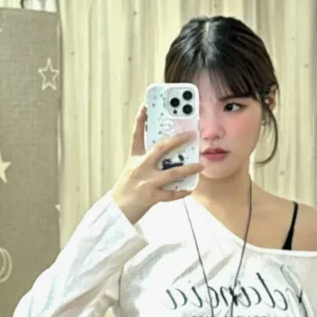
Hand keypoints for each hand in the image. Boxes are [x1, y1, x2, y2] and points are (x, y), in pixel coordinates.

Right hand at [111, 105, 203, 225]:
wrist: (116, 210)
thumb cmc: (126, 189)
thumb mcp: (131, 170)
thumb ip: (146, 161)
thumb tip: (167, 156)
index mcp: (134, 159)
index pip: (136, 135)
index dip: (140, 120)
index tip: (146, 106)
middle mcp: (141, 167)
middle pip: (160, 149)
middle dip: (177, 140)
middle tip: (191, 134)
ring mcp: (147, 182)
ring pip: (172, 173)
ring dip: (188, 168)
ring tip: (200, 165)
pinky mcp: (151, 196)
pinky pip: (171, 194)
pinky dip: (181, 191)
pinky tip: (190, 188)